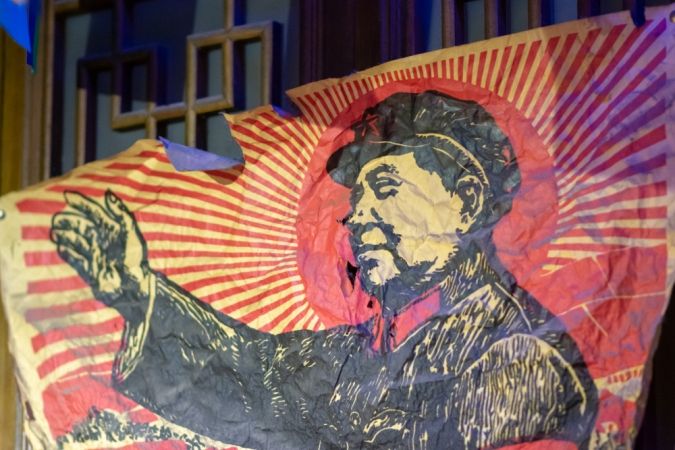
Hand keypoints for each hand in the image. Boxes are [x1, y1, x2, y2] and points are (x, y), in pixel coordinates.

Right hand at [51, 190, 150, 318]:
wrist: (134, 287)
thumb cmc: (135, 258)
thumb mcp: (130, 233)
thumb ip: (121, 214)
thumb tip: (108, 194)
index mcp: (113, 229)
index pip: (94, 211)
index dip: (81, 203)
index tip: (67, 195)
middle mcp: (102, 239)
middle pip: (80, 225)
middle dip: (68, 220)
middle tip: (57, 219)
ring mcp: (95, 254)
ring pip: (75, 240)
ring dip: (64, 235)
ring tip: (56, 232)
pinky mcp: (89, 269)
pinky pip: (74, 258)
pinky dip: (67, 252)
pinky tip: (62, 247)